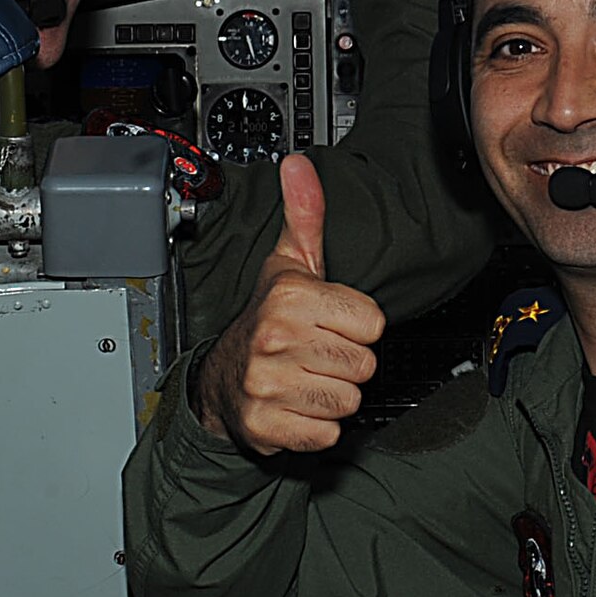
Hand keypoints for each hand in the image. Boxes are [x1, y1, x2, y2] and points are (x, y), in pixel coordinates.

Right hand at [195, 154, 384, 453]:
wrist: (221, 380)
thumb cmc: (268, 318)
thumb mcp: (290, 263)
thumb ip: (306, 213)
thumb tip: (299, 164)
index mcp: (291, 298)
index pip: (373, 323)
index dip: (356, 325)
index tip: (328, 322)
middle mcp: (276, 339)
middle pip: (365, 364)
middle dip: (347, 361)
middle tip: (316, 351)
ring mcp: (269, 385)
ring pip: (350, 400)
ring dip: (333, 394)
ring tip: (306, 375)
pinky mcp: (268, 426)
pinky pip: (328, 432)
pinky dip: (318, 426)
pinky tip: (297, 404)